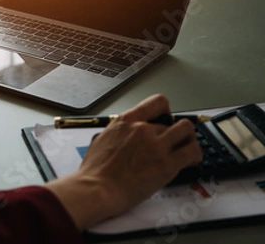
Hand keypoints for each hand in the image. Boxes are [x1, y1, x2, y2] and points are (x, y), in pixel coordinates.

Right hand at [46, 94, 201, 230]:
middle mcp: (143, 129)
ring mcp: (157, 145)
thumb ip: (113, 134)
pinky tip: (192, 160)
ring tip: (185, 148)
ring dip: (188, 138)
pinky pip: (193, 151)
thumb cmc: (94, 171)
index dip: (166, 111)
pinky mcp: (167, 164)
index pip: (156, 103)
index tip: (166, 118)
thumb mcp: (99, 141)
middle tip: (172, 144)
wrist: (98, 189)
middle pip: (171, 122)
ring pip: (187, 131)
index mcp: (126, 121)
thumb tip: (114, 136)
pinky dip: (196, 154)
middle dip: (172, 133)